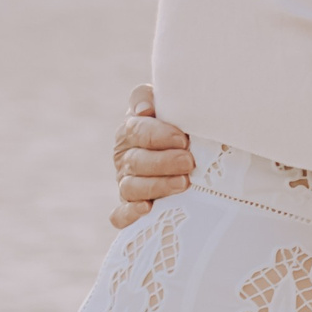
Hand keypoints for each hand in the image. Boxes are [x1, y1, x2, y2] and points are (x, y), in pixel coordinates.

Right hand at [111, 84, 193, 227]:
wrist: (191, 148)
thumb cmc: (181, 124)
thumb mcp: (168, 104)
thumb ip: (149, 97)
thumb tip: (142, 110)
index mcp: (131, 131)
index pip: (136, 130)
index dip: (158, 135)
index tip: (183, 139)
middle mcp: (125, 157)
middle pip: (135, 161)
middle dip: (163, 162)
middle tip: (189, 162)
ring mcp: (126, 183)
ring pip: (130, 187)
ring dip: (156, 186)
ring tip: (183, 184)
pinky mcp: (129, 206)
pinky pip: (120, 215)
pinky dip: (129, 214)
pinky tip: (146, 209)